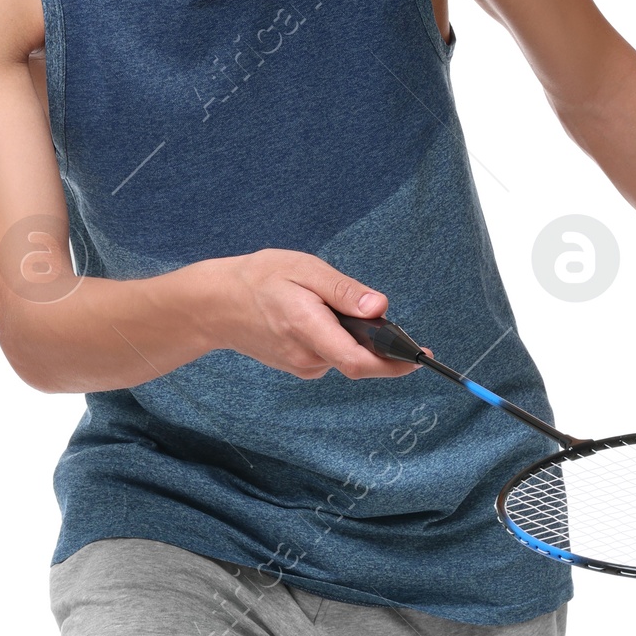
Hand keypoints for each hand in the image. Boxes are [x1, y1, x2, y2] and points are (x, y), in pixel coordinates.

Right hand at [208, 250, 417, 380]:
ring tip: (328, 305)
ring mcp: (302, 366)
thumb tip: (380, 308)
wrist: (216, 305)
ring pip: (346, 356)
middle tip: (379, 317)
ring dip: (354, 336)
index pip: (357, 361)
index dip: (393, 363)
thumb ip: (343, 291)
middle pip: (359, 360)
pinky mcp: (300, 366)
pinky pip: (332, 355)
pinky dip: (338, 338)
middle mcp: (306, 356)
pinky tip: (317, 316)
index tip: (419, 357)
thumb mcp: (303, 269)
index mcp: (308, 328)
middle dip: (379, 342)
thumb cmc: (259, 279)